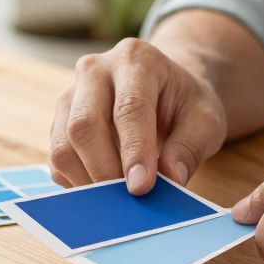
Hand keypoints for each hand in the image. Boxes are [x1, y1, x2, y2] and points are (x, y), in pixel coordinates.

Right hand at [50, 38, 227, 193]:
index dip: (134, 150)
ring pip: (62, 146)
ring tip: (118, 202)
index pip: (129, 107)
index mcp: (135, 59)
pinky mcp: (59, 123)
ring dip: (88, 182)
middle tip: (127, 203)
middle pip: (84, 124)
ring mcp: (70, 96)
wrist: (165, 92)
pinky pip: (58, 161)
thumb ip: (190, 146)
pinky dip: (78, 184)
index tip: (142, 188)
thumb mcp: (205, 119)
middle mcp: (94, 71)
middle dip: (104, 170)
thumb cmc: (185, 103)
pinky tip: (105, 192)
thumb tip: (169, 179)